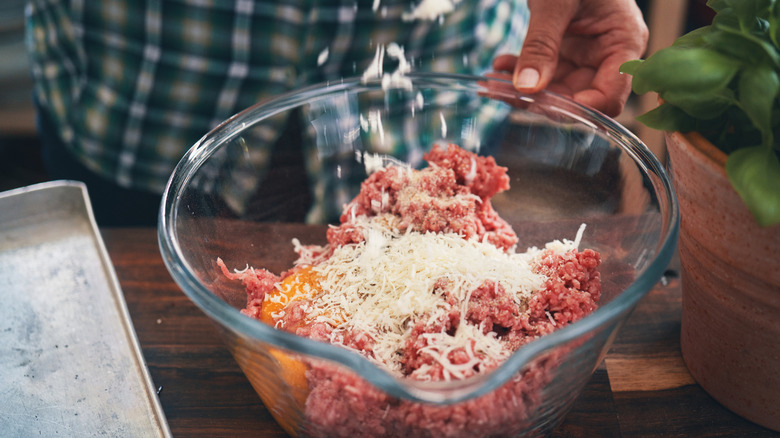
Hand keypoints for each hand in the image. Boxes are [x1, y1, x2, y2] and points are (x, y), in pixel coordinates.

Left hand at [493, 0, 647, 116]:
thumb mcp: (556, 2)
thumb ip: (542, 44)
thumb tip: (527, 87)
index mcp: (624, 41)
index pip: (612, 96)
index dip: (581, 109)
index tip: (545, 105)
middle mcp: (608, 53)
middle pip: (579, 97)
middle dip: (540, 99)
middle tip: (502, 92)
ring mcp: (585, 52)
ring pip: (555, 89)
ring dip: (522, 88)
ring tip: (491, 81)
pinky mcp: (563, 49)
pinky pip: (542, 72)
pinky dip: (518, 72)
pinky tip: (498, 65)